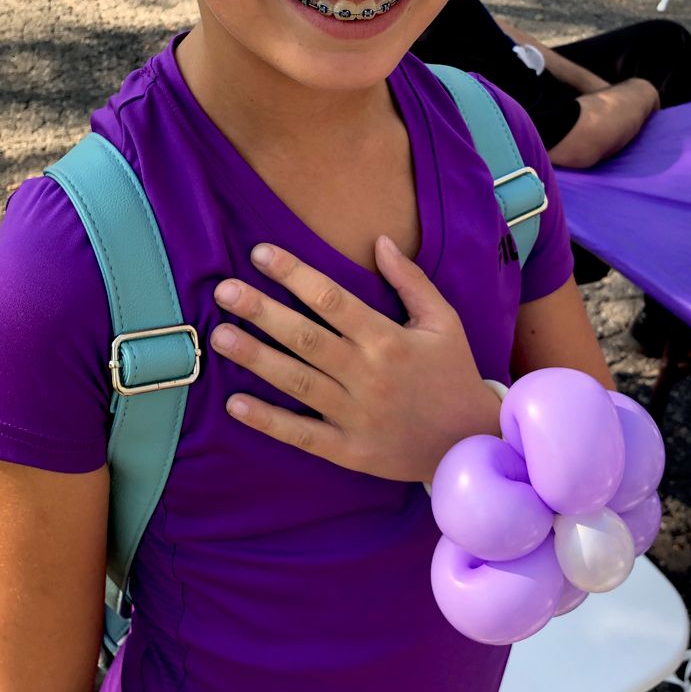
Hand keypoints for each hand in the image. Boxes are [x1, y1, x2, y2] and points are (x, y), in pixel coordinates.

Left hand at [211, 238, 501, 482]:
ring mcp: (356, 416)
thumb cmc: (453, 372)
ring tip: (219, 337)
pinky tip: (235, 404)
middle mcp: (368, 375)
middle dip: (262, 312)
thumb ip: (411, 281)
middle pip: (306, 338)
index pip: (333, 300)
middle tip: (224, 290)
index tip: (260, 253)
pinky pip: (302, 435)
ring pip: (298, 382)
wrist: (470, 442)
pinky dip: (268, 421)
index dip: (295, 274)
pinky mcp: (349, 451)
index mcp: (389, 340)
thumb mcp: (443, 321)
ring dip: (256, 359)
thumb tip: (379, 240)